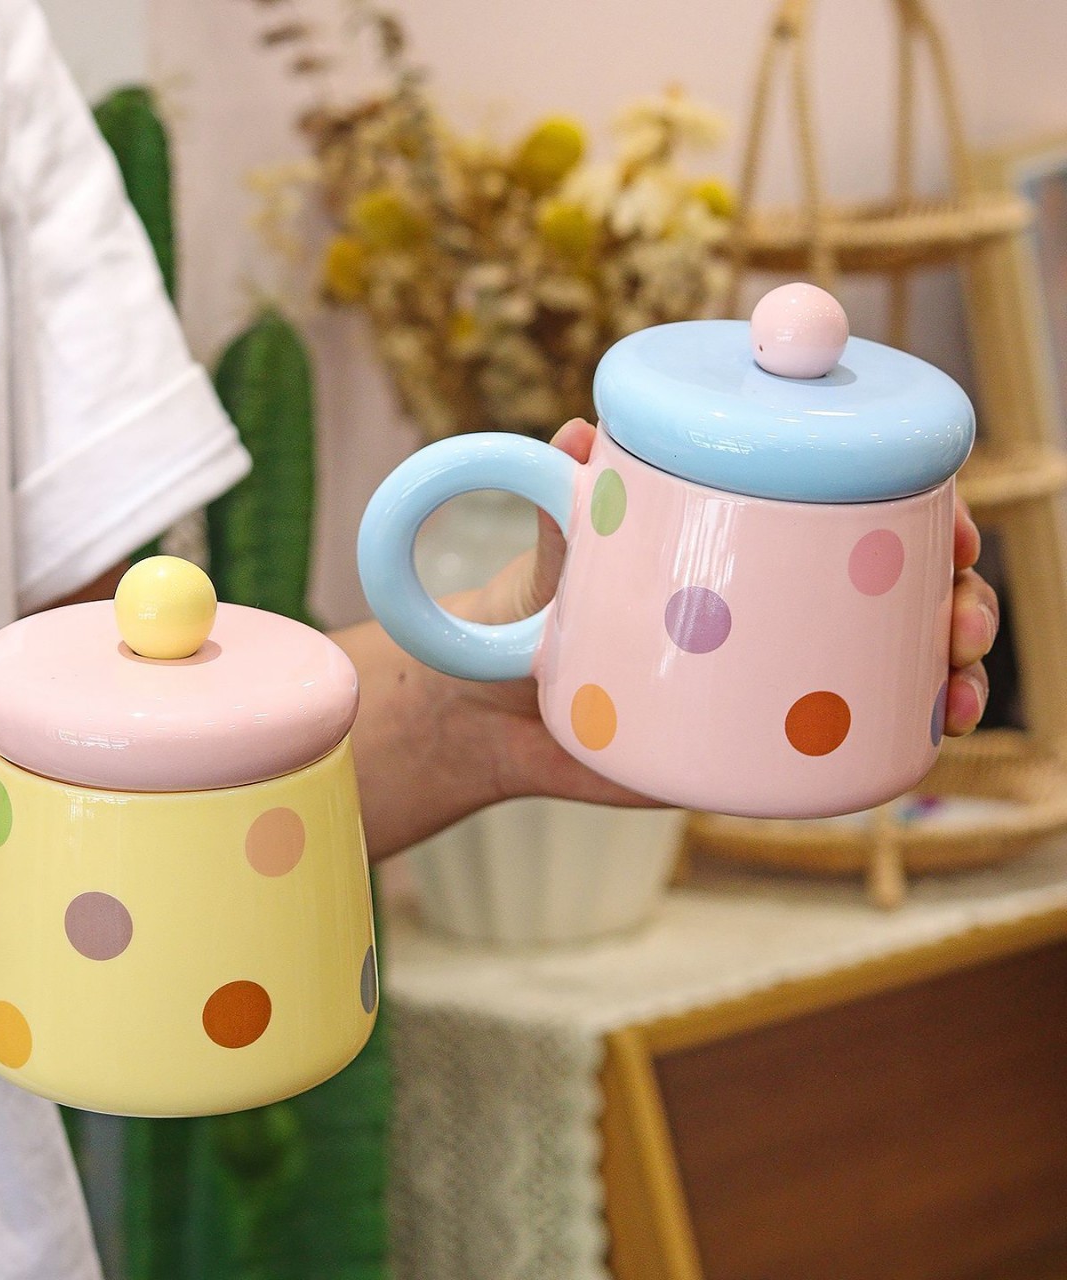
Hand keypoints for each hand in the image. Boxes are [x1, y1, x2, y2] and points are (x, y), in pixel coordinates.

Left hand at [461, 418, 997, 800]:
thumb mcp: (552, 554)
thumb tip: (580, 434)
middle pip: (893, 592)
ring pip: (885, 668)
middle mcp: (770, 607)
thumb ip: (564, 508)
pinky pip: (840, 744)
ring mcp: (768, 679)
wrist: (483, 714)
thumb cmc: (524, 609)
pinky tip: (927, 742)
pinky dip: (899, 740)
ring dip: (947, 673)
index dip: (920, 514)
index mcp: (738, 541)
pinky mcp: (750, 747)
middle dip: (956, 598)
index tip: (950, 526)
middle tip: (957, 617)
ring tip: (954, 691)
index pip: (851, 514)